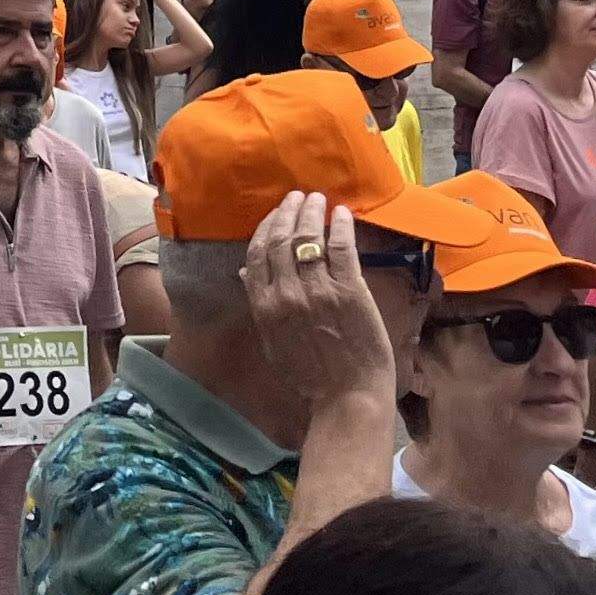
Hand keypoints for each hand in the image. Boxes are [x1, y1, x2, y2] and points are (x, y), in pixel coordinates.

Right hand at [242, 191, 395, 415]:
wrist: (347, 398)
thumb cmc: (310, 377)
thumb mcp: (274, 342)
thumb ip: (261, 305)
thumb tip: (246, 273)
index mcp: (265, 306)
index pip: (258, 253)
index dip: (267, 227)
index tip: (276, 213)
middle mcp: (287, 294)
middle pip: (282, 240)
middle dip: (289, 212)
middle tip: (298, 197)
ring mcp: (318, 290)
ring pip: (310, 238)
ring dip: (312, 213)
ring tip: (317, 199)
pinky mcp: (350, 291)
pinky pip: (341, 248)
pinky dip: (340, 226)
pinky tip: (342, 213)